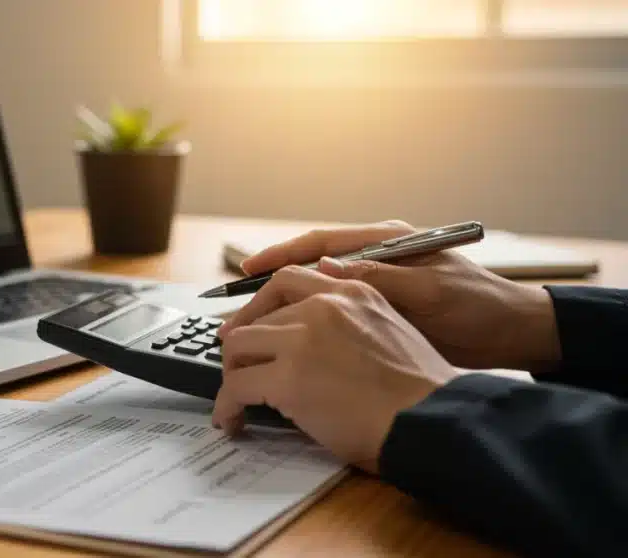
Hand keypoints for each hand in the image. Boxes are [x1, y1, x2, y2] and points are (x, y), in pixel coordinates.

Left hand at [214, 266, 458, 473]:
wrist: (433, 421)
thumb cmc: (421, 393)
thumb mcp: (392, 331)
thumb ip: (352, 323)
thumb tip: (316, 341)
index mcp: (352, 291)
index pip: (286, 280)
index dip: (258, 305)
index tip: (245, 324)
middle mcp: (323, 307)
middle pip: (257, 318)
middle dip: (242, 347)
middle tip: (238, 371)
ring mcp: (302, 340)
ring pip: (238, 347)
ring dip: (232, 375)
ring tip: (235, 402)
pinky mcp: (287, 378)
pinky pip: (236, 386)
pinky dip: (226, 405)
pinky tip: (233, 420)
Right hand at [220, 220, 560, 373]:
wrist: (512, 334)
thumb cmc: (478, 307)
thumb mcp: (429, 292)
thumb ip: (379, 278)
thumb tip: (324, 267)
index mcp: (387, 242)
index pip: (320, 241)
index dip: (280, 253)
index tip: (248, 267)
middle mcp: (377, 257)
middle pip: (311, 263)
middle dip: (273, 281)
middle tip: (240, 303)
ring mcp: (378, 282)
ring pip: (317, 288)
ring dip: (286, 303)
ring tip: (254, 323)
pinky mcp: (381, 308)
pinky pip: (332, 310)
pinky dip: (307, 321)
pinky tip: (289, 337)